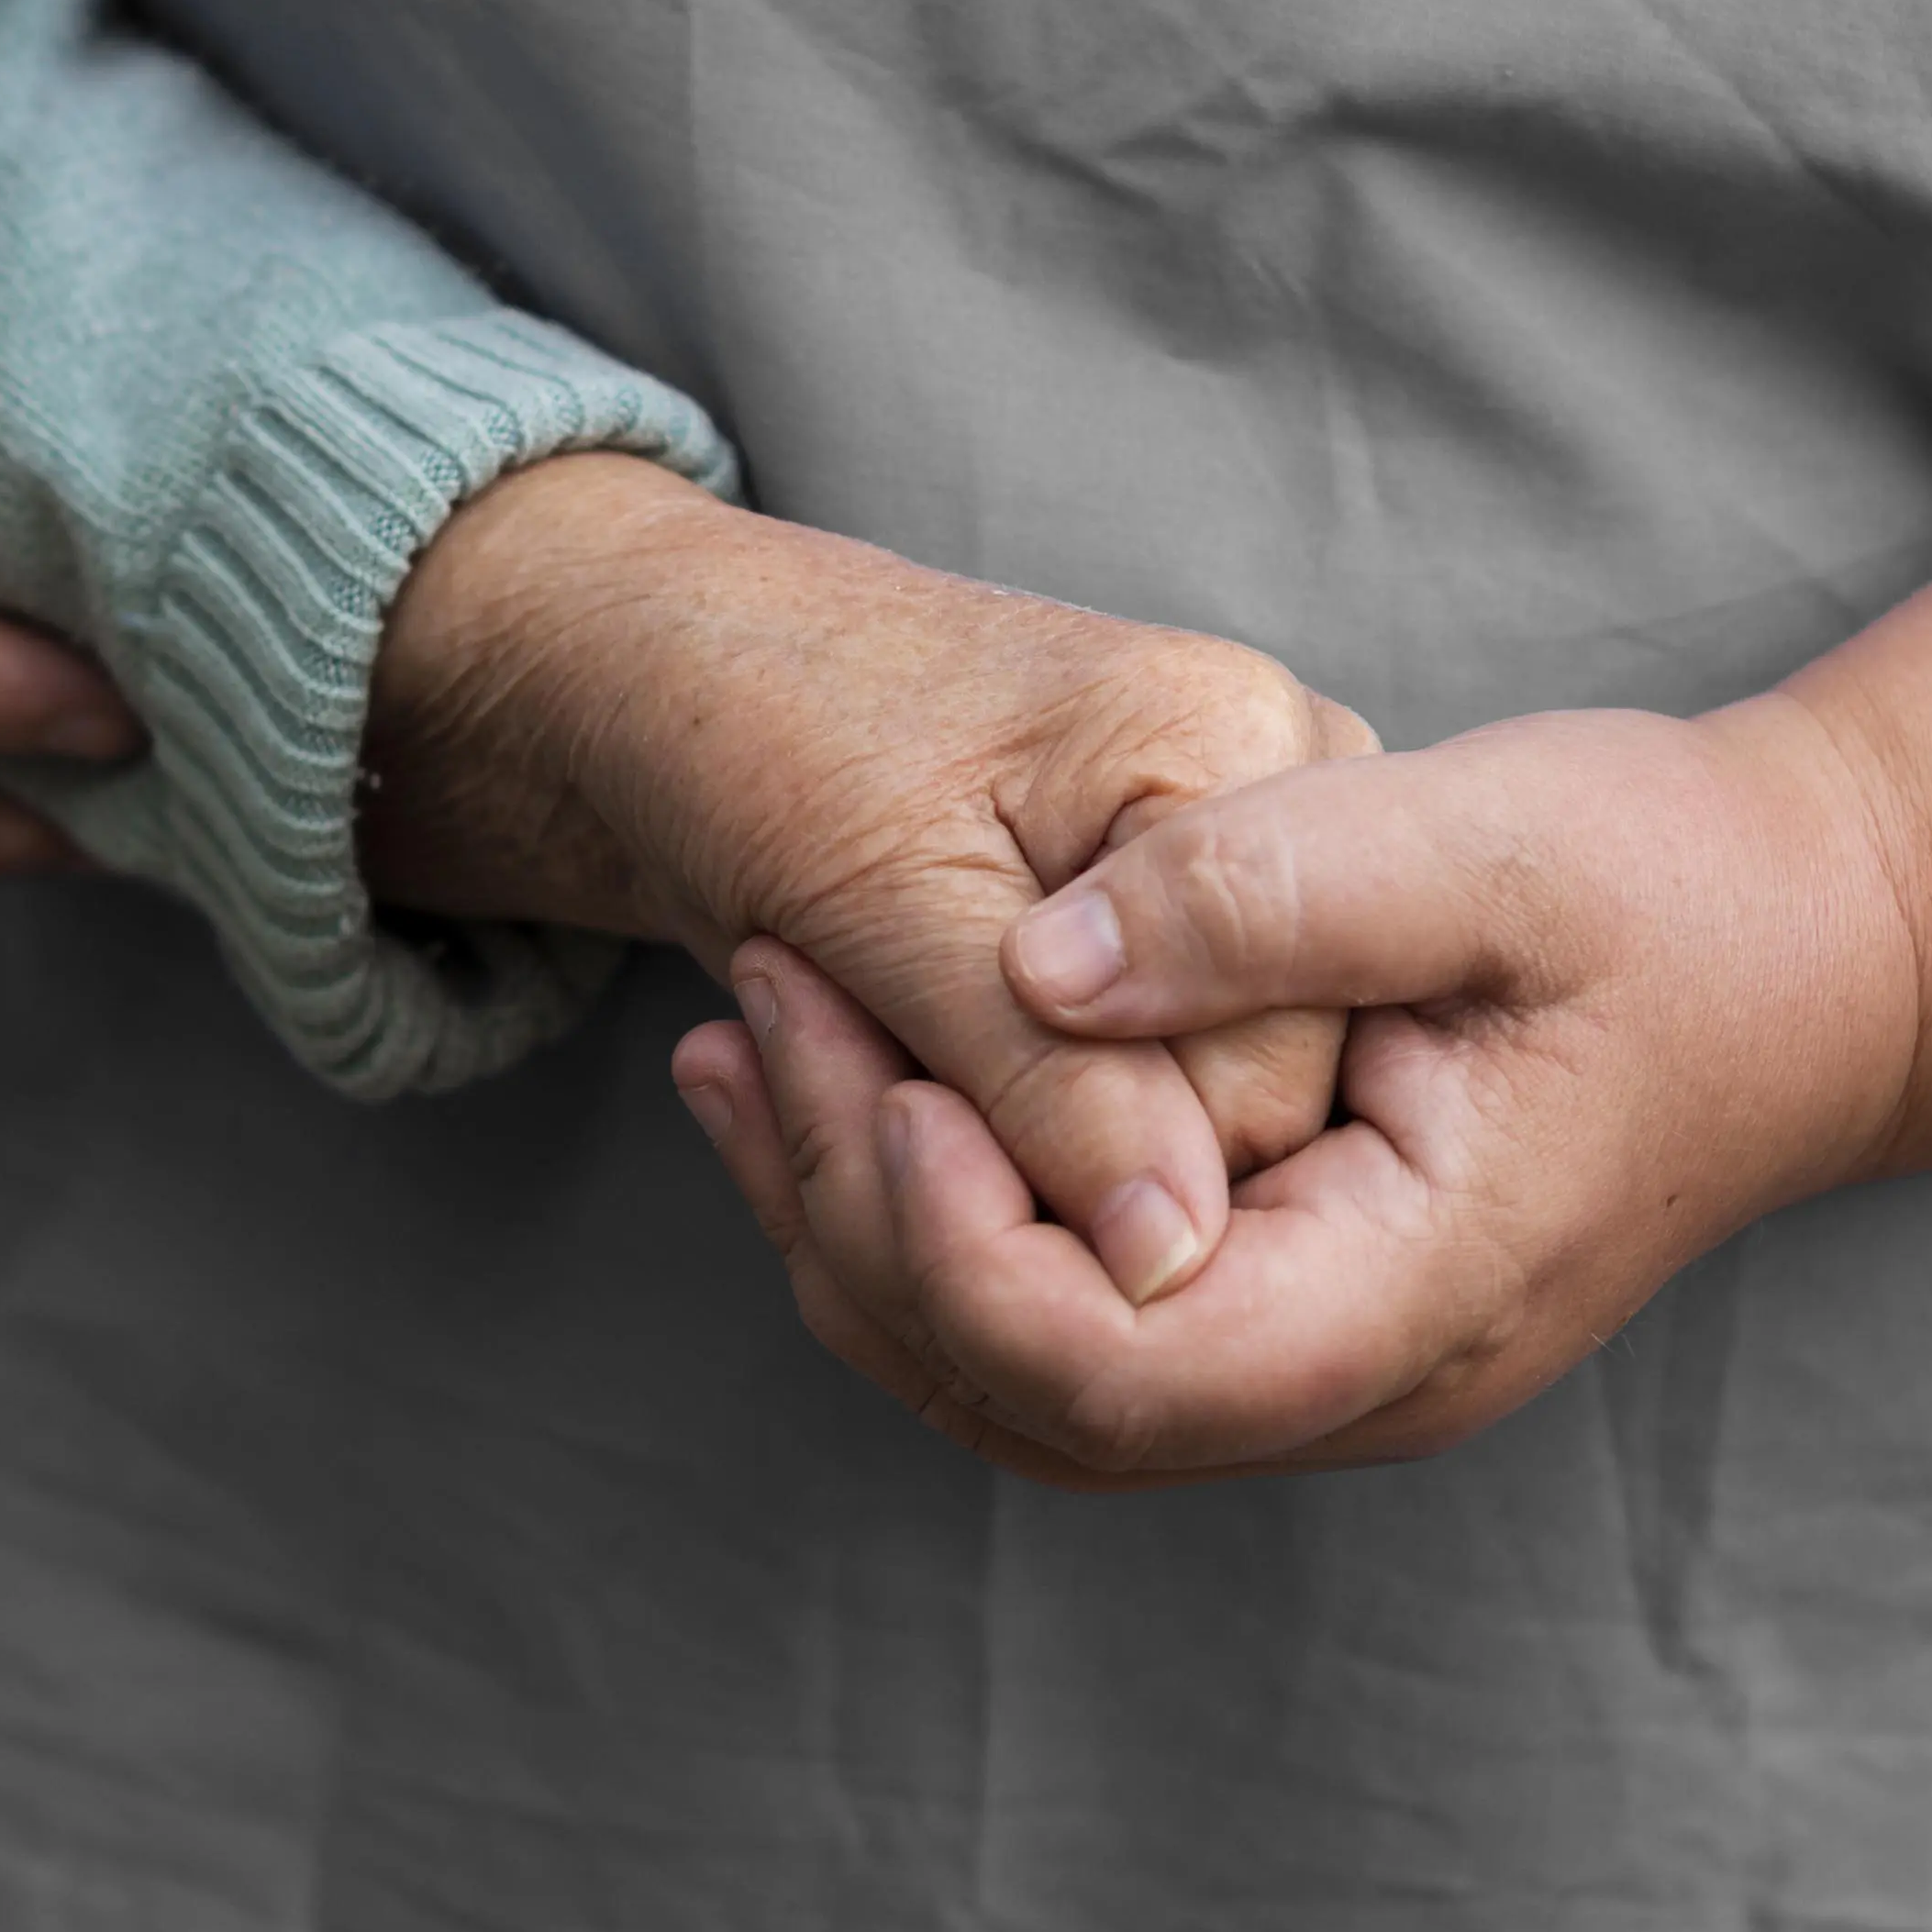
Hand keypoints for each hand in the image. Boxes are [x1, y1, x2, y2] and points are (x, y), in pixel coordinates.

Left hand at [363, 455, 1365, 1317]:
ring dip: (959, 1173)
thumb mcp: (890, 899)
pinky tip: (823, 1091)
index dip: (1098, 1168)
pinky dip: (945, 1158)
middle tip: (832, 1092)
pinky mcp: (1130, 981)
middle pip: (1228, 1133)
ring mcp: (1207, 915)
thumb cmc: (754, 721)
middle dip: (1020, 1175)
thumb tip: (1168, 1260)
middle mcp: (1266, 835)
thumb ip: (1047, 1079)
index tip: (911, 1121)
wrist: (660, 670)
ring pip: (1147, 1160)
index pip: (1271, 1077)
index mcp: (1249, 756)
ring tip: (797, 1065)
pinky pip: (1084, 1143)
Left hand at [680, 698, 1926, 1483]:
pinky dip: (925, 1213)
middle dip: (860, 1218)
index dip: (961, 1250)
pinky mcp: (1267, 1297)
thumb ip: (1270, 891)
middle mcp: (1351, 1382)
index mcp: (1413, 1301)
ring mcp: (1308, 1362)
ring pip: (1013, 1381)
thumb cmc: (1673, 885)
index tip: (878, 1065)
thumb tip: (1040, 962)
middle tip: (757, 1008)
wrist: (1814, 948)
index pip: (1124, 1371)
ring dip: (858, 1222)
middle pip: (1032, 1398)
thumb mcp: (1492, 839)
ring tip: (747, 1037)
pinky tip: (841, 1071)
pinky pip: (1051, 1321)